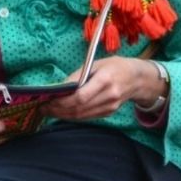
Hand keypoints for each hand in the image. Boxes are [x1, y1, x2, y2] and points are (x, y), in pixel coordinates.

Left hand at [40, 57, 156, 121]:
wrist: (137, 79)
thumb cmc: (115, 66)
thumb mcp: (96, 64)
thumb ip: (78, 76)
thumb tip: (58, 88)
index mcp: (105, 80)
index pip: (80, 97)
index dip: (62, 102)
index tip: (47, 100)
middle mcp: (109, 96)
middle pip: (78, 108)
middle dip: (58, 110)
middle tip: (43, 108)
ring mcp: (109, 107)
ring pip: (81, 115)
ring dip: (62, 115)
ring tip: (49, 111)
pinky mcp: (108, 113)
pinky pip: (86, 117)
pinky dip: (72, 116)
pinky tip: (62, 112)